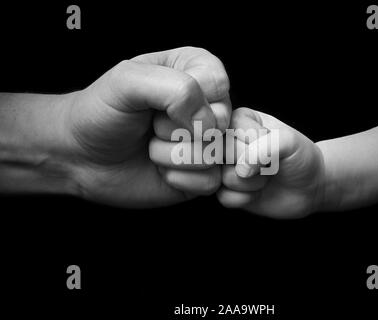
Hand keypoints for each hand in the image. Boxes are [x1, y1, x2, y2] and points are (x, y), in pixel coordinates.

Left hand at [66, 47, 230, 207]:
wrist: (80, 157)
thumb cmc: (100, 112)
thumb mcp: (126, 81)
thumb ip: (175, 87)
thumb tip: (209, 124)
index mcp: (194, 70)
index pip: (217, 82)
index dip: (188, 99)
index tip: (157, 104)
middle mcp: (205, 105)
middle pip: (220, 121)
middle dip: (176, 130)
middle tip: (152, 127)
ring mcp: (206, 141)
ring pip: (214, 153)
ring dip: (172, 156)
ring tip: (152, 146)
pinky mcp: (202, 173)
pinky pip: (210, 180)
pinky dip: (179, 179)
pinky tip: (160, 170)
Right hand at [217, 108, 325, 218]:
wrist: (310, 187)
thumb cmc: (300, 157)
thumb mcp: (289, 141)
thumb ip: (264, 147)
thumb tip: (241, 170)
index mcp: (239, 120)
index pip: (230, 129)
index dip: (254, 142)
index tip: (271, 142)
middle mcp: (227, 141)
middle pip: (222, 154)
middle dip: (253, 164)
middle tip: (269, 163)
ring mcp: (225, 166)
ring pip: (223, 178)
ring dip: (252, 183)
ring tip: (266, 176)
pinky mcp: (225, 190)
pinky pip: (224, 197)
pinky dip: (246, 198)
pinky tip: (258, 192)